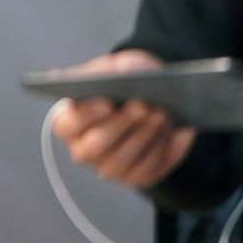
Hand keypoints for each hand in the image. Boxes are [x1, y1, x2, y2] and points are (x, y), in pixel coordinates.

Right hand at [49, 50, 196, 189]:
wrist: (153, 97)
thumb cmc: (125, 80)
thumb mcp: (119, 66)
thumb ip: (117, 67)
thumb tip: (129, 70)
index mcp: (69, 121)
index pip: (66, 124)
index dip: (84, 115)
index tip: (106, 102)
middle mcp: (84, 149)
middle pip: (94, 146)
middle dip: (120, 125)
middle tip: (142, 106)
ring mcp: (109, 167)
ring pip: (122, 161)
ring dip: (144, 136)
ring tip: (162, 114)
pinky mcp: (137, 176)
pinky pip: (147, 170)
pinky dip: (162, 149)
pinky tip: (176, 131)